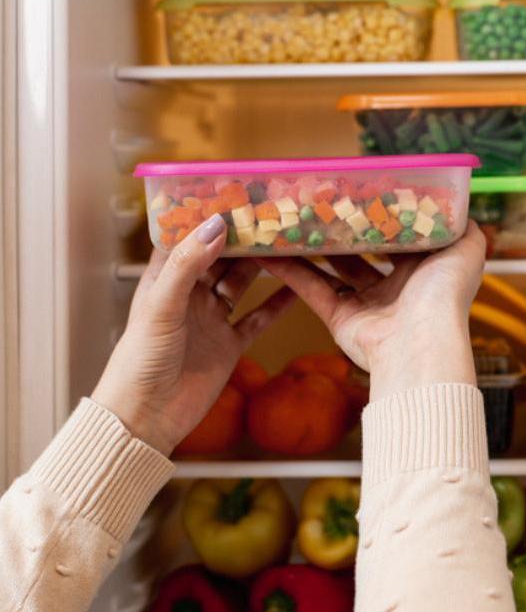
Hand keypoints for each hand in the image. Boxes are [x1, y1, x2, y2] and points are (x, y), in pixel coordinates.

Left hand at [92, 214, 296, 454]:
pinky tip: (299, 288)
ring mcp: (212, 319)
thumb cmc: (140, 361)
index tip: (233, 195)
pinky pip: (259, 317)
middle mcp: (189, 296)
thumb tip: (216, 226)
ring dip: (263, 265)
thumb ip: (188, 265)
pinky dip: (279, 303)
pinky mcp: (230, 343)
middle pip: (220, 257)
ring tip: (288, 243)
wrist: (148, 416)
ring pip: (242, 283)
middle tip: (272, 214)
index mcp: (164, 281)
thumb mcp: (162, 307)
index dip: (207, 217)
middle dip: (243, 237)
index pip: (187, 238)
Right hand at [256, 227, 485, 402]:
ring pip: (333, 269)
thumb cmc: (445, 293)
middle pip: (363, 253)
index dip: (381, 217)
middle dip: (343, 230)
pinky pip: (311, 290)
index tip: (359, 193)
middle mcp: (395, 287)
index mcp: (422, 270)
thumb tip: (458, 206)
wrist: (420, 341)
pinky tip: (268, 251)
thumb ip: (463, 227)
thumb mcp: (467, 250)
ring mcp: (366, 304)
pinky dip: (289, 272)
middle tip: (320, 204)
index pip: (399, 238)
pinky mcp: (340, 318)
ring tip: (290, 220)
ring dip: (311, 247)